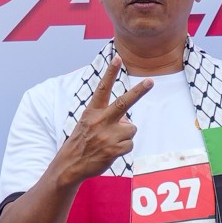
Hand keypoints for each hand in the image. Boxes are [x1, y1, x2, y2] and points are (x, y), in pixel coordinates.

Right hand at [61, 56, 152, 179]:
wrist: (70, 164)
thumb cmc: (83, 141)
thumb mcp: (89, 123)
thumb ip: (107, 117)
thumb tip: (127, 121)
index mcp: (93, 111)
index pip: (103, 88)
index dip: (110, 72)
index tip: (117, 58)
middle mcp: (100, 120)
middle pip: (124, 103)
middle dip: (139, 91)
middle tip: (150, 81)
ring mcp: (107, 135)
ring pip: (131, 129)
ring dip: (125, 135)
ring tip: (110, 141)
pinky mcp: (113, 149)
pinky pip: (130, 144)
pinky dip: (124, 148)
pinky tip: (111, 151)